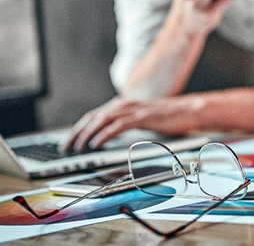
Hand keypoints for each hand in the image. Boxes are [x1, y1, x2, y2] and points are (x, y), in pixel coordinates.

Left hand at [61, 95, 202, 151]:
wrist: (187, 111)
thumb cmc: (167, 117)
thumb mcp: (141, 120)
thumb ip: (125, 124)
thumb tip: (108, 137)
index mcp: (122, 105)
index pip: (94, 116)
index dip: (78, 129)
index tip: (68, 142)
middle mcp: (124, 104)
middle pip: (93, 117)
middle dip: (77, 133)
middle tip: (65, 147)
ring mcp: (132, 110)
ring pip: (102, 120)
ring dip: (87, 134)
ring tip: (78, 147)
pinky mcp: (141, 117)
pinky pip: (118, 126)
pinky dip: (105, 134)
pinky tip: (97, 143)